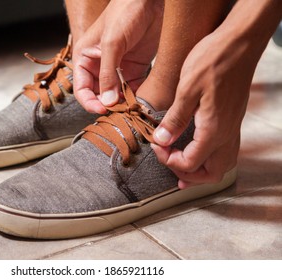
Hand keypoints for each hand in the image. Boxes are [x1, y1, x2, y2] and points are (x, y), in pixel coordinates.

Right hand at [73, 0, 162, 113]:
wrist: (149, 0)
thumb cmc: (124, 12)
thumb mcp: (112, 43)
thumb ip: (108, 73)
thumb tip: (107, 102)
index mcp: (85, 58)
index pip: (82, 89)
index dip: (90, 102)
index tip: (103, 110)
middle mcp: (99, 66)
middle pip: (98, 95)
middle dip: (107, 105)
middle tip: (119, 112)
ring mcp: (117, 69)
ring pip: (115, 95)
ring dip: (121, 104)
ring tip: (130, 109)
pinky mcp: (134, 69)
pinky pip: (132, 89)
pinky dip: (135, 98)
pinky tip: (140, 103)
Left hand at [151, 28, 258, 187]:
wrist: (239, 43)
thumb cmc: (214, 61)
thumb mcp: (186, 89)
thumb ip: (174, 118)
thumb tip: (162, 139)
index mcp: (213, 130)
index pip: (190, 163)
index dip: (168, 160)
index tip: (156, 145)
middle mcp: (227, 134)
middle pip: (212, 173)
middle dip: (189, 176)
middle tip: (169, 163)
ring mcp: (233, 127)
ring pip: (223, 165)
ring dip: (202, 170)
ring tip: (182, 167)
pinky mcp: (233, 120)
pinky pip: (226, 150)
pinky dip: (211, 158)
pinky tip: (197, 149)